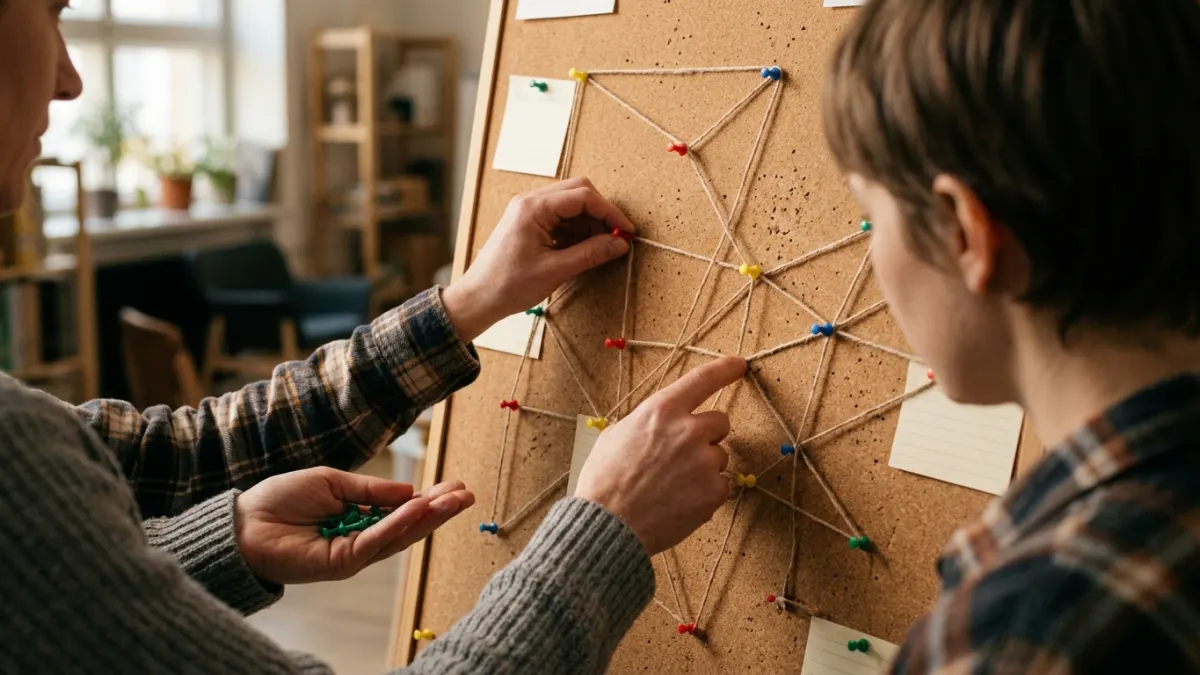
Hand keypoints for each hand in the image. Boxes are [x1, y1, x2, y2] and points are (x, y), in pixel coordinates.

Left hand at [234, 467, 474, 584]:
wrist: (244, 522)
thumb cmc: (281, 499)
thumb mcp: (332, 482)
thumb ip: (370, 490)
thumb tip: (408, 490)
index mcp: (359, 517)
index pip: (402, 510)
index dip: (429, 498)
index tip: (456, 485)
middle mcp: (361, 538)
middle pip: (409, 526)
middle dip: (440, 510)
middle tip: (468, 494)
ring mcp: (354, 553)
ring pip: (400, 536)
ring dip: (428, 517)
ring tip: (454, 500)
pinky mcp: (343, 563)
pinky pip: (376, 542)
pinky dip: (398, 524)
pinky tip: (419, 507)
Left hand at [443, 177, 634, 342]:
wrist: (478, 298)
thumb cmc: (508, 285)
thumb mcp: (555, 270)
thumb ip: (590, 254)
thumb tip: (620, 244)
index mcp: (533, 208)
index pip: (583, 196)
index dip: (609, 212)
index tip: (626, 231)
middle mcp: (530, 201)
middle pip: (578, 192)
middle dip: (601, 214)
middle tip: (615, 238)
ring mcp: (528, 210)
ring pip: (570, 204)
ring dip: (589, 223)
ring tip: (598, 248)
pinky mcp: (529, 222)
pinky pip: (560, 216)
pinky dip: (575, 229)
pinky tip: (580, 249)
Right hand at [576, 356, 746, 554]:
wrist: (609, 525)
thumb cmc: (605, 480)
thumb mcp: (617, 434)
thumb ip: (649, 422)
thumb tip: (664, 423)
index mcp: (661, 410)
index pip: (702, 380)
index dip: (725, 369)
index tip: (739, 365)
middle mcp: (688, 430)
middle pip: (721, 421)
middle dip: (707, 435)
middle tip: (684, 454)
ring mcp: (705, 461)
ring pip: (720, 456)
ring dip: (704, 466)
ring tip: (673, 485)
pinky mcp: (714, 491)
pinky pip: (721, 485)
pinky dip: (706, 493)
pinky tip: (680, 501)